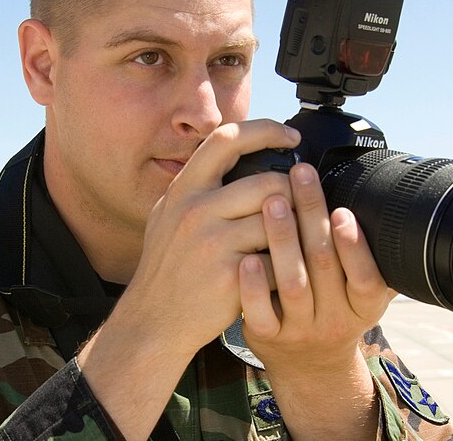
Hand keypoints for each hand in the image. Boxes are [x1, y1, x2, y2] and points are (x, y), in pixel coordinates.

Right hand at [119, 119, 301, 353]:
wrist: (153, 322)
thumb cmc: (170, 268)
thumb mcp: (169, 215)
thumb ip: (201, 187)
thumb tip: (243, 155)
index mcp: (184, 189)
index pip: (226, 138)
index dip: (265, 130)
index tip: (292, 137)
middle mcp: (194, 210)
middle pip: (268, 183)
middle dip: (293, 194)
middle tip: (299, 207)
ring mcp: (212, 242)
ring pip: (279, 220)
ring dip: (293, 230)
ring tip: (290, 241)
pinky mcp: (230, 274)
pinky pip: (278, 258)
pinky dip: (285, 264)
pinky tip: (279, 272)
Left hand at [237, 163, 394, 439]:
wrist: (310, 364)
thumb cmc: (336, 307)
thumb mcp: (363, 291)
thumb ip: (371, 256)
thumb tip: (380, 200)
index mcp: (365, 306)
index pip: (366, 276)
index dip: (355, 245)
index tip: (341, 210)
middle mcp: (336, 319)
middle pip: (325, 266)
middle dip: (312, 215)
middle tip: (302, 174)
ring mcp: (300, 330)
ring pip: (292, 284)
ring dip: (283, 239)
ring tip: (273, 201)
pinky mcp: (268, 337)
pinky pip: (260, 313)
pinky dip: (254, 285)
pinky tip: (246, 256)